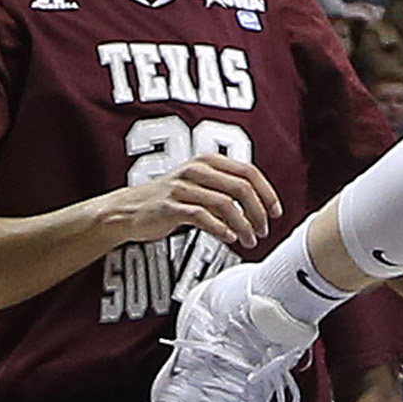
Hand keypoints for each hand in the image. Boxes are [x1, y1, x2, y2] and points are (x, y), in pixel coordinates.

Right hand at [109, 151, 278, 247]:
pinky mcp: (170, 206)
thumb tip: (260, 206)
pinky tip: (230, 238)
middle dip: (259, 212)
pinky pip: (203, 217)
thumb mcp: (200, 186)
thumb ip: (226, 190)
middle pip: (242, 188)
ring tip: (249, 240)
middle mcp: (197, 170)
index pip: (249, 172)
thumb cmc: (169, 199)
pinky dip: (221, 229)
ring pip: (225, 204)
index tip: (276, 212)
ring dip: (243, 225)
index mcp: (208, 161)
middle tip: (264, 230)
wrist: (127, 210)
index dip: (267, 193)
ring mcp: (182, 187)